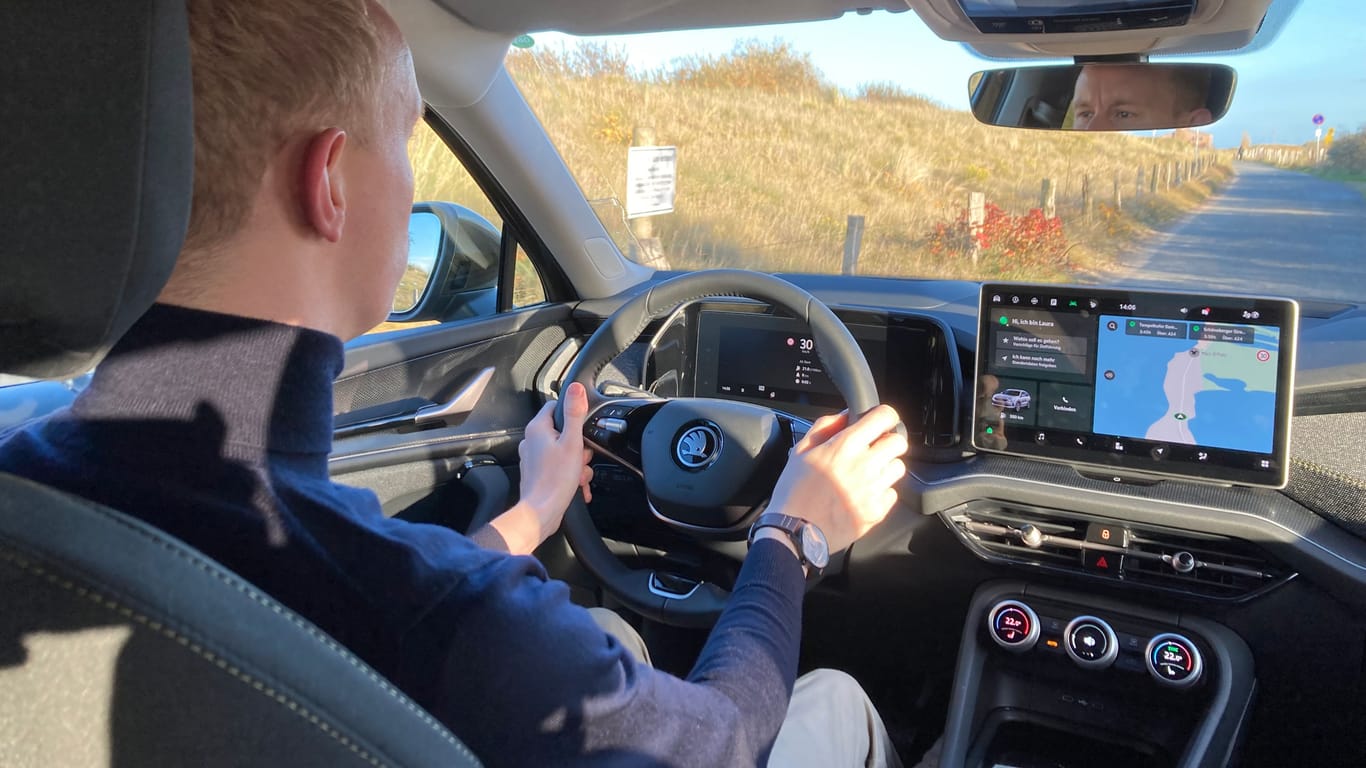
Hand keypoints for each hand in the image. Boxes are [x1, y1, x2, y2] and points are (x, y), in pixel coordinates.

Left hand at [489, 382, 593, 554]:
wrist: (541, 513)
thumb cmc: (555, 480)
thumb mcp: (572, 442)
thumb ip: (575, 414)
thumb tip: (576, 388)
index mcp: (537, 429)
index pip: (556, 407)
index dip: (573, 417)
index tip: (581, 431)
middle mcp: (531, 441)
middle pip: (563, 432)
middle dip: (578, 447)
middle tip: (581, 459)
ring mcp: (533, 458)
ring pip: (563, 452)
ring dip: (576, 464)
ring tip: (578, 476)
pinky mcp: (537, 473)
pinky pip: (558, 467)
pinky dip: (569, 475)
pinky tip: (577, 486)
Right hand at [766, 405, 907, 553]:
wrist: (793, 531)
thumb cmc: (793, 491)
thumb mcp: (800, 451)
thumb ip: (825, 427)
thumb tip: (845, 416)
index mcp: (845, 446)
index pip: (884, 417)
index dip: (884, 417)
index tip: (879, 423)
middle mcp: (864, 465)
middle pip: (898, 443)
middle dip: (889, 443)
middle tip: (876, 450)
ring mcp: (873, 489)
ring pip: (898, 468)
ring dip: (886, 468)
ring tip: (868, 475)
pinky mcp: (877, 511)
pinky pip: (892, 494)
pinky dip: (881, 493)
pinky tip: (863, 495)